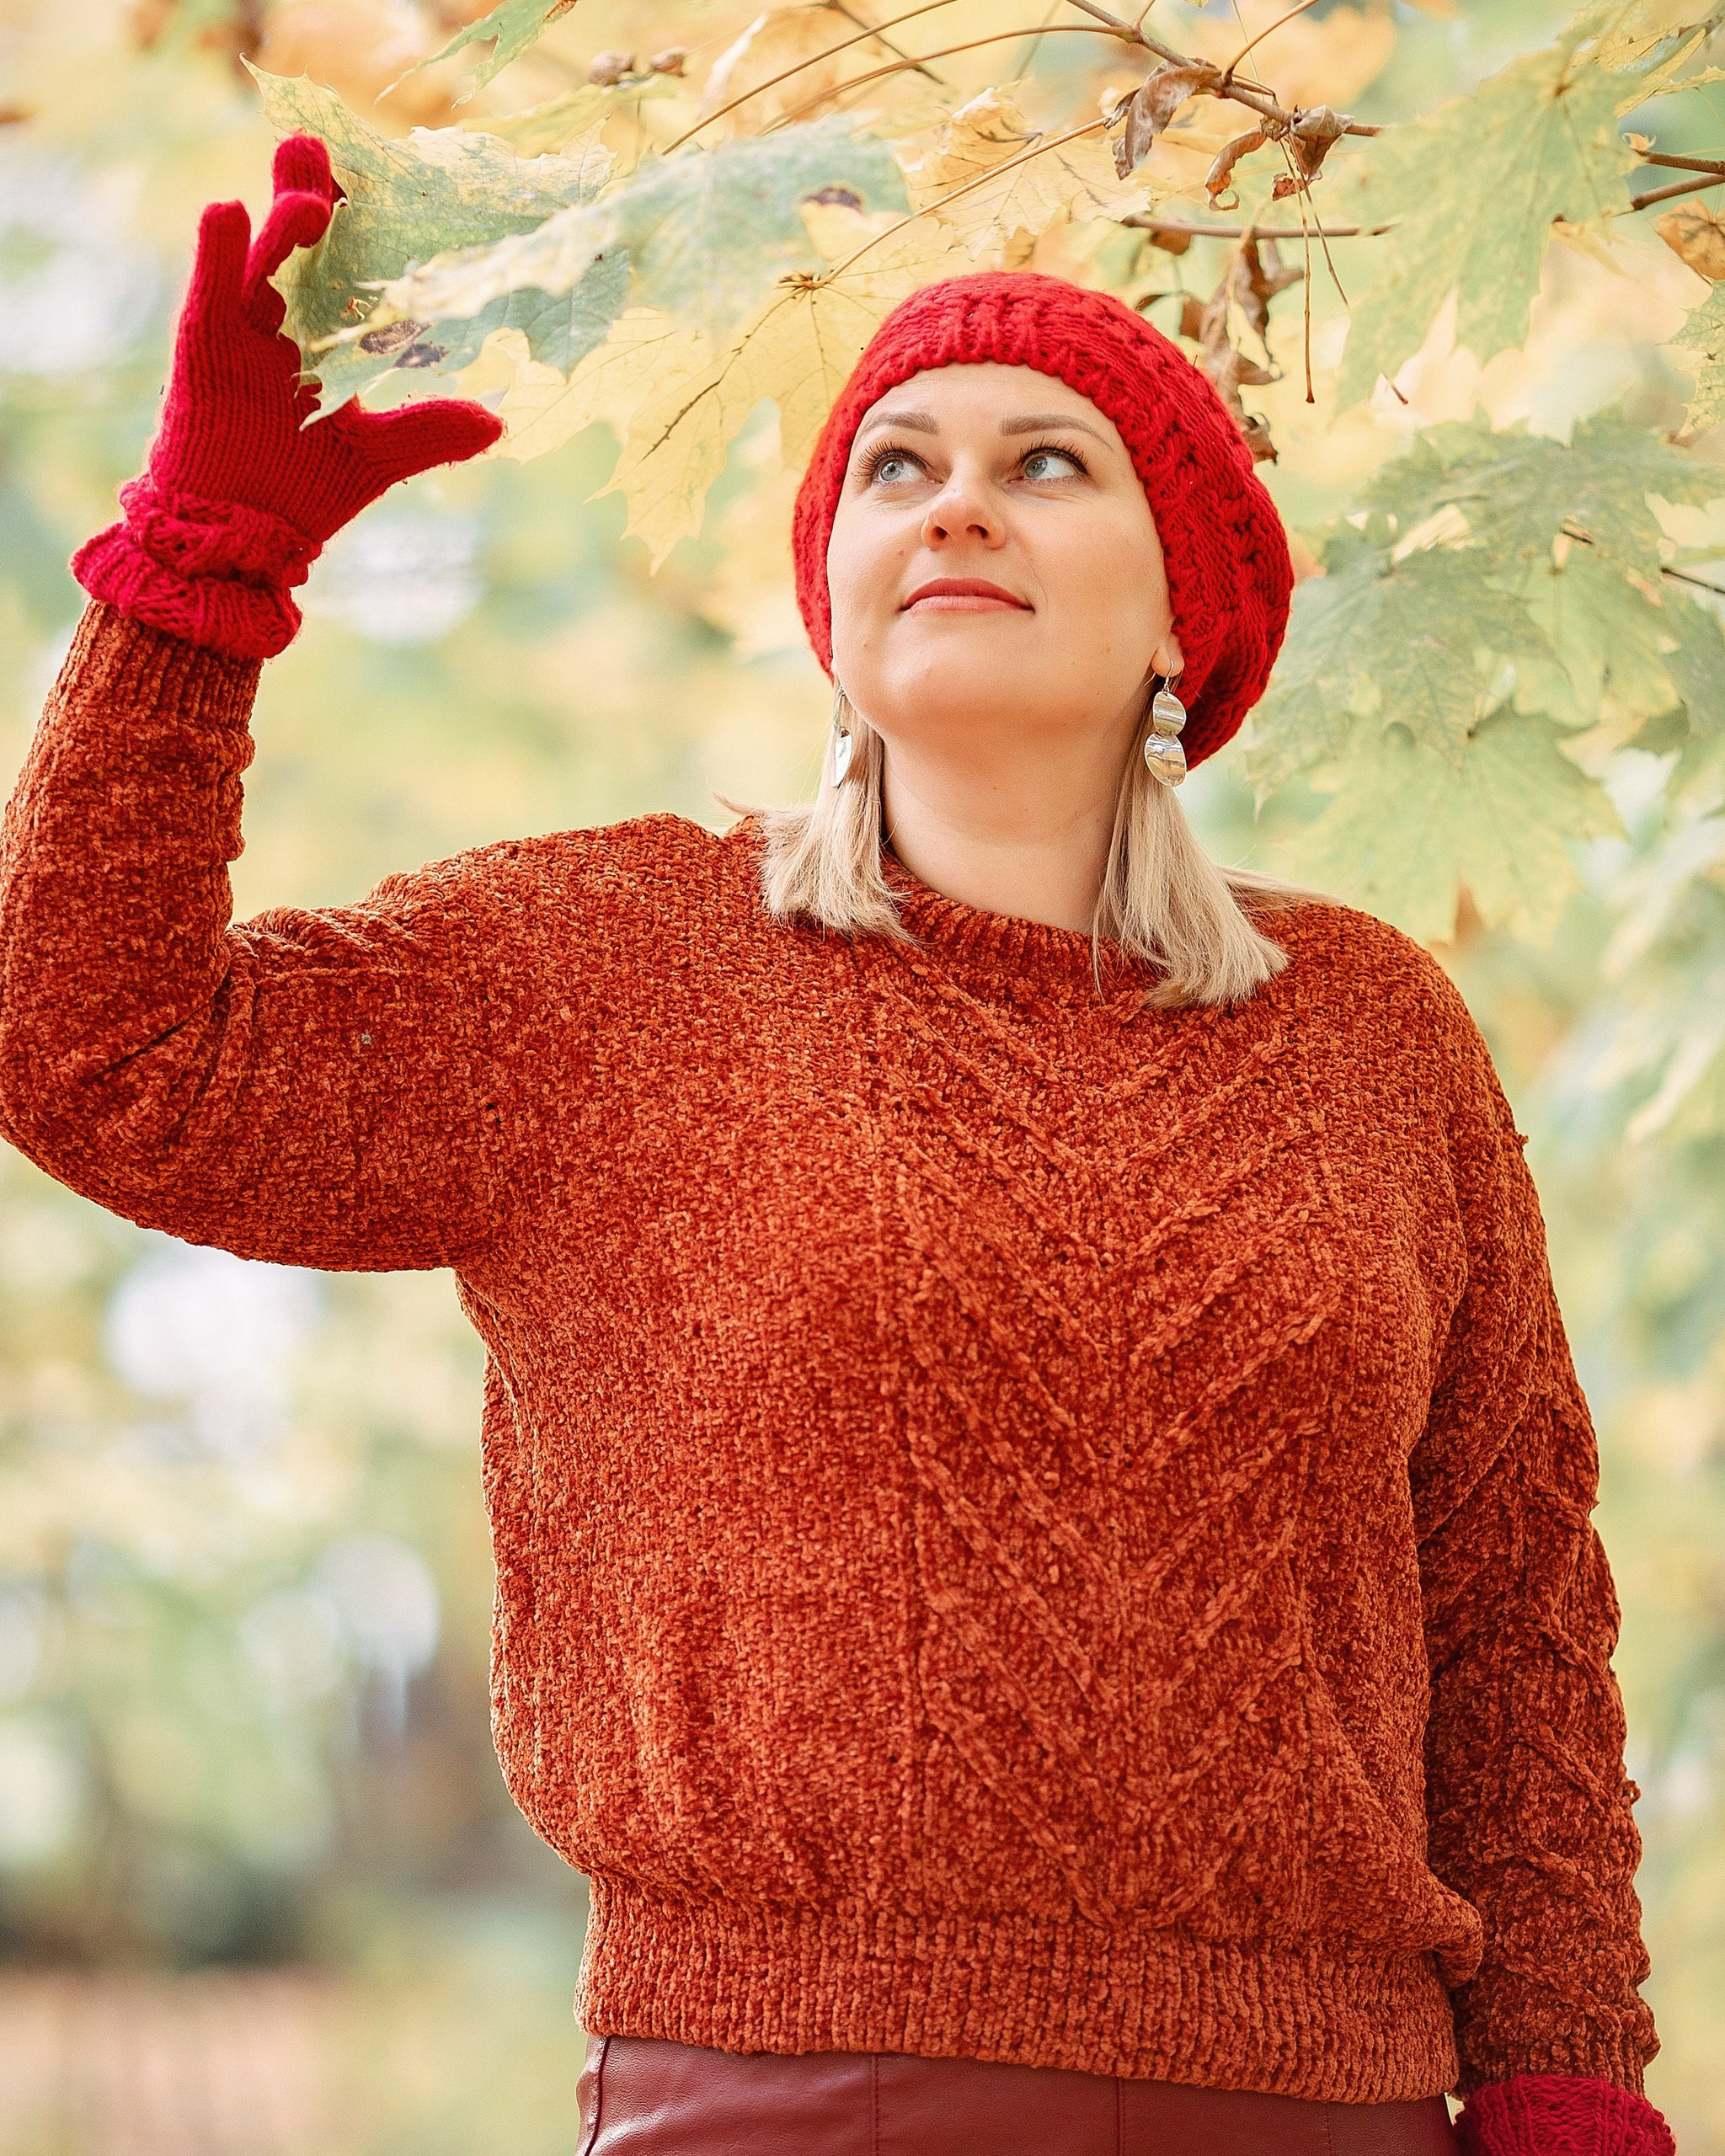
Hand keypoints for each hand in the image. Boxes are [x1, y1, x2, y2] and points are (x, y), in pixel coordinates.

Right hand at [73, 135, 502, 659]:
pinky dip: (214, 252)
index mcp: (326, 337)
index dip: (359, 224)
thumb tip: (497, 425)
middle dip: (311, 195)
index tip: (382, 184)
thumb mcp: (379, 456)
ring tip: (308, 201)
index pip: (345, 267)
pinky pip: (208, 289)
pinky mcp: (202, 346)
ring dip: (283, 226)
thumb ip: (431, 432)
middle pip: (300, 246)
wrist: (241, 536)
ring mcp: (241, 331)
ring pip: (262, 260)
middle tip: (320, 147)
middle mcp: (283, 323)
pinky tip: (225, 209)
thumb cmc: (304, 492)